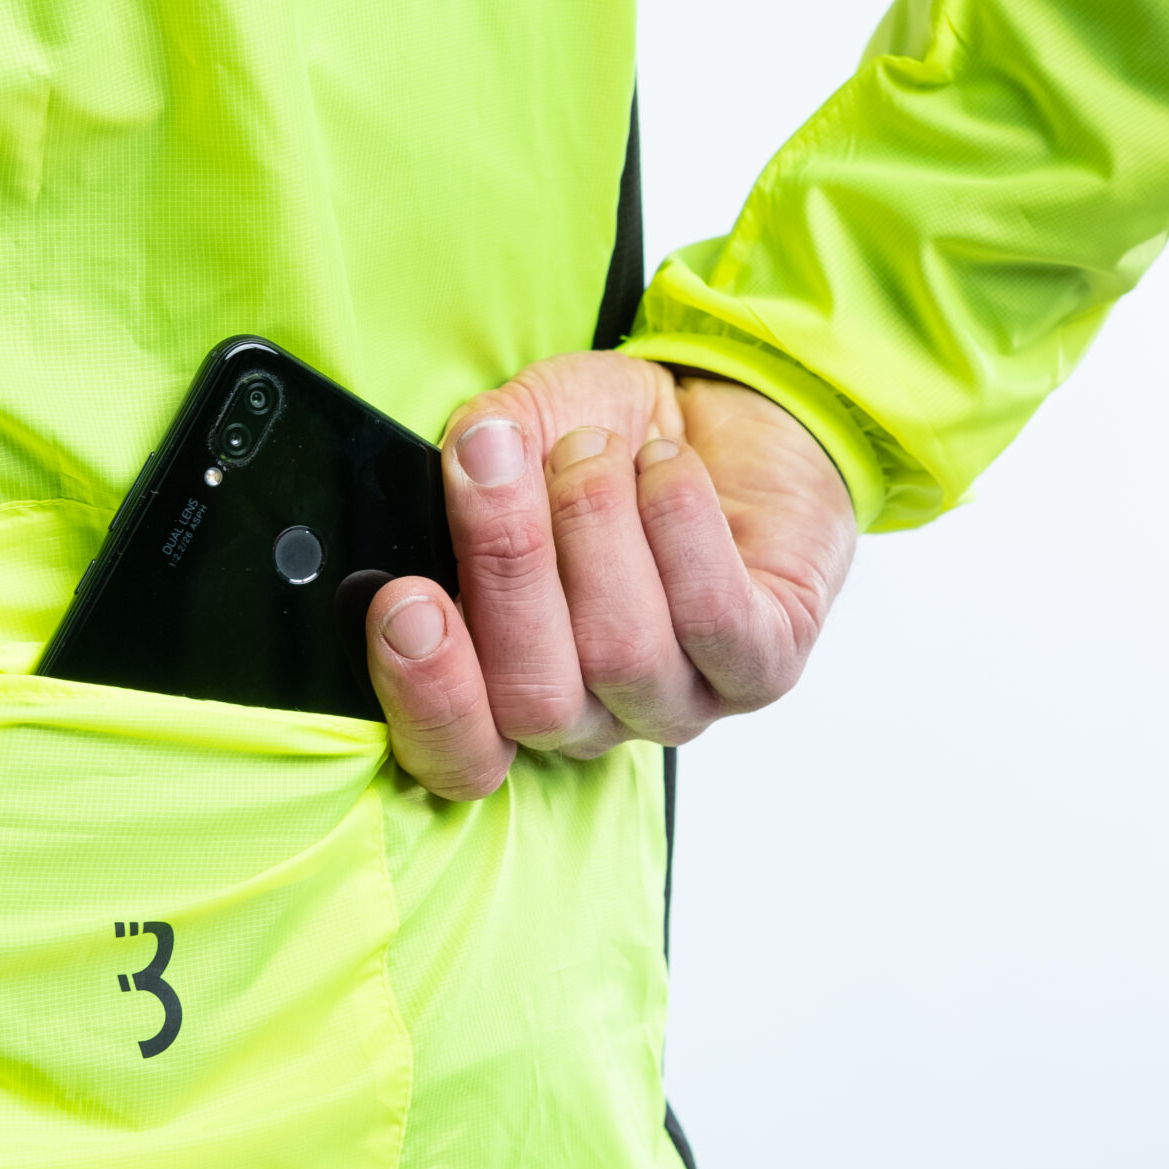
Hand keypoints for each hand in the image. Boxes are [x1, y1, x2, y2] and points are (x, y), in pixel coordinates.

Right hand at [365, 354, 856, 798]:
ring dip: (595, 524)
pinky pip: (713, 616)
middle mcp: (589, 717)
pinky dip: (677, 522)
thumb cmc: (598, 442)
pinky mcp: (763, 665)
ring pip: (621, 653)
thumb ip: (466, 467)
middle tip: (493, 461)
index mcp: (501, 689)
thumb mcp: (508, 436)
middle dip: (505, 568)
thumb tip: (457, 470)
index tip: (404, 600)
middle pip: (534, 702)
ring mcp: (677, 702)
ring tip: (595, 449)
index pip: (456, 755)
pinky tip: (664, 465)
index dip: (427, 697)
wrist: (716, 414)